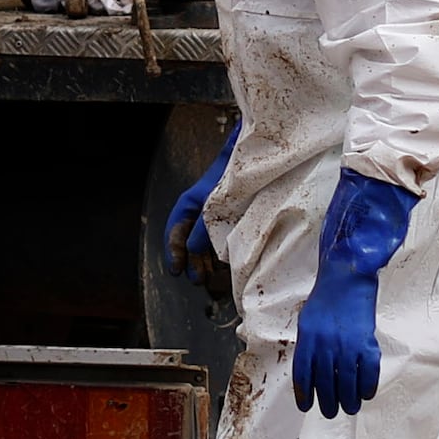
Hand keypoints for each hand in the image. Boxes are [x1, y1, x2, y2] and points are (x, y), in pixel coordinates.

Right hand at [163, 127, 237, 294]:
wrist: (264, 157)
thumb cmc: (238, 174)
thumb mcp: (216, 202)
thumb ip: (203, 226)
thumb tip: (192, 249)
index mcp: (193, 202)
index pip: (176, 229)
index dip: (174, 250)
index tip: (176, 269)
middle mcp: (204, 211)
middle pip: (192, 242)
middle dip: (193, 262)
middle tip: (198, 279)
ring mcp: (221, 217)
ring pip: (208, 246)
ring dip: (208, 264)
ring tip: (213, 281)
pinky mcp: (237, 223)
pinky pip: (225, 244)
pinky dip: (225, 259)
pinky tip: (229, 272)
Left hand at [289, 170, 415, 419]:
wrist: (347, 277)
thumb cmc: (325, 300)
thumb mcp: (308, 322)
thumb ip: (309, 347)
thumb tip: (311, 375)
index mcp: (308, 339)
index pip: (303, 375)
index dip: (304, 394)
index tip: (306, 407)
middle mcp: (326, 345)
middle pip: (325, 383)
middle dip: (328, 403)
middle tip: (331, 412)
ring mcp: (347, 345)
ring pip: (347, 383)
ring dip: (348, 400)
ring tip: (350, 408)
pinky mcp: (367, 342)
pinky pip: (368, 372)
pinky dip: (368, 386)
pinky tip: (366, 393)